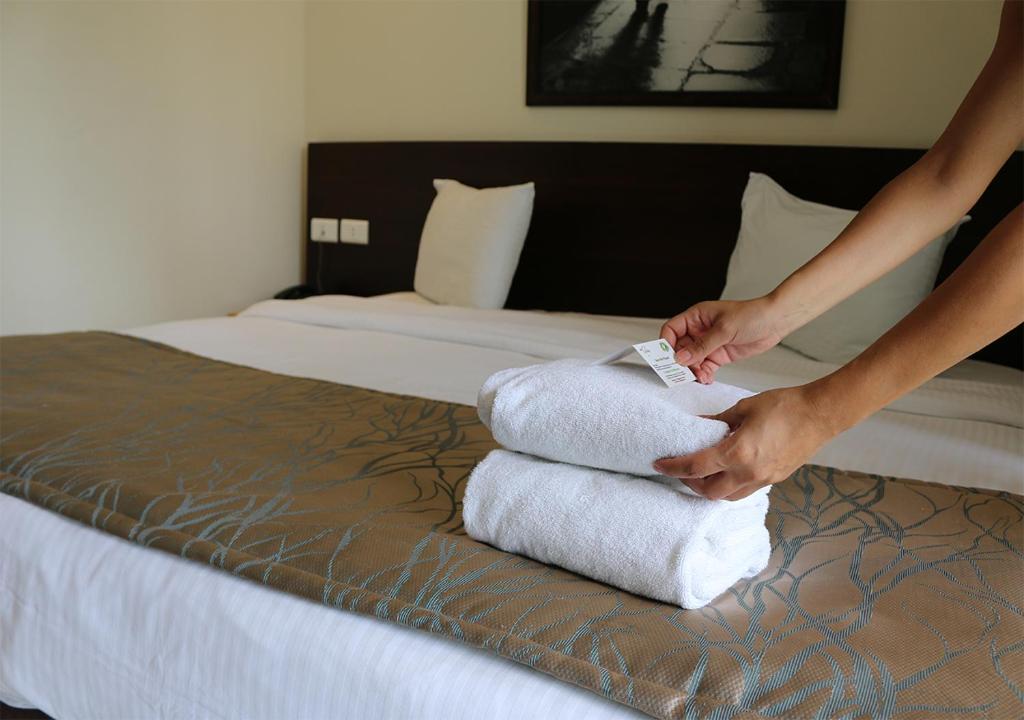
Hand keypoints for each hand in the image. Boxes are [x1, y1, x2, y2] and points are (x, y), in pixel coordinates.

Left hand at [652, 385, 835, 499]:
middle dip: (690, 483)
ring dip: (710, 488)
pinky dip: (730, 484)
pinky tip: (726, 469)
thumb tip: (699, 424)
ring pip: (728, 496)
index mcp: (737, 453)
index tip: (659, 464)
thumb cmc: (785, 406)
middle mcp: (749, 473)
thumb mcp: (744, 408)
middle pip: (709, 491)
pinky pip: (745, 490)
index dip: (673, 467)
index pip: (695, 467)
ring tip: (702, 472)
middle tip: (681, 469)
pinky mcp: (774, 479)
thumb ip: (718, 420)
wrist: (820, 414)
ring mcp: (763, 479)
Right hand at [660, 297, 784, 383]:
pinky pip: (704, 367)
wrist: (775, 321)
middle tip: (681, 374)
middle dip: (680, 362)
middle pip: (679, 348)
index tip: (667, 359)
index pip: (671, 330)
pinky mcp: (719, 355)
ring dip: (692, 371)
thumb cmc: (752, 315)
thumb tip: (680, 357)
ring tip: (699, 377)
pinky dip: (703, 375)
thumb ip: (702, 346)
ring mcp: (709, 344)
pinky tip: (707, 379)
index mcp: (696, 317)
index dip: (666, 344)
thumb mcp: (724, 329)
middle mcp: (699, 330)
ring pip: (691, 361)